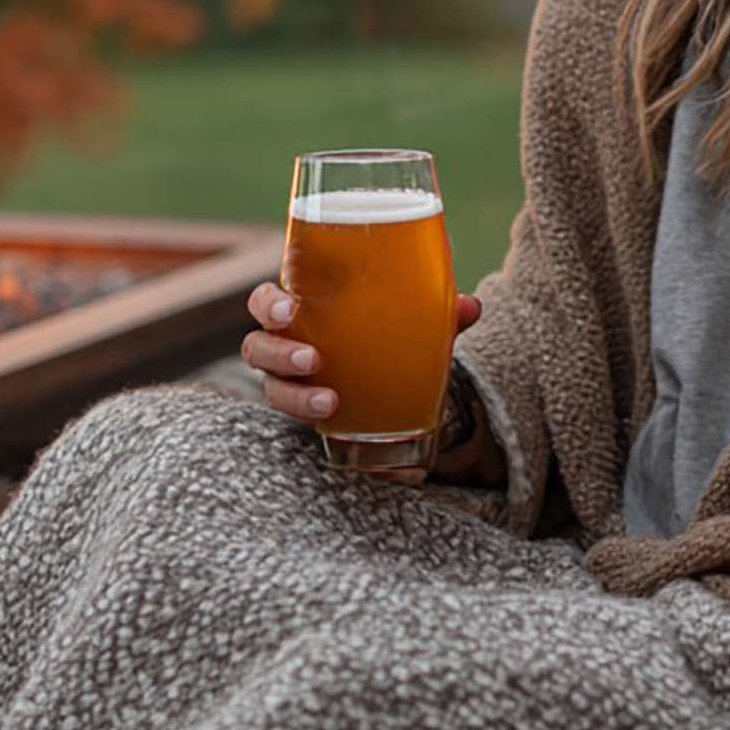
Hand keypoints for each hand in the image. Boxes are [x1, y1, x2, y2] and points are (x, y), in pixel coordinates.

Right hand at [242, 282, 482, 479]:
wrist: (386, 374)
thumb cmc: (383, 331)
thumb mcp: (408, 319)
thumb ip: (437, 312)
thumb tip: (471, 306)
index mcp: (303, 310)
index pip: (265, 302)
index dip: (267, 305)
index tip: (288, 310)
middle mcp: (286, 345)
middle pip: (257, 347)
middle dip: (279, 354)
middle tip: (312, 360)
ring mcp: (291, 382)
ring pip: (270, 389)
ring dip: (294, 396)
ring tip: (328, 402)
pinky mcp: (304, 412)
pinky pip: (294, 420)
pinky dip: (312, 423)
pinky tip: (337, 427)